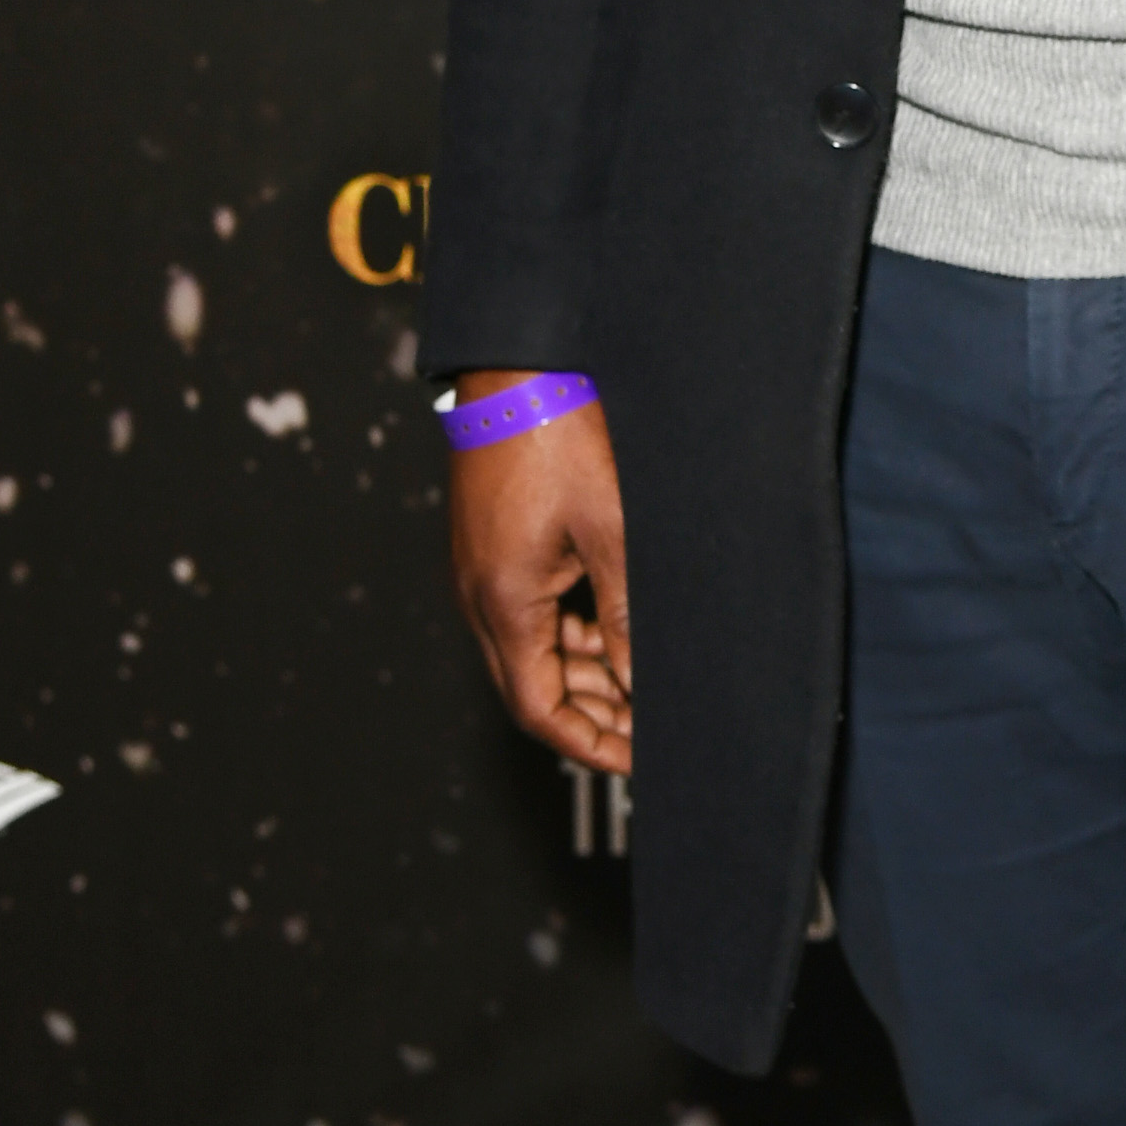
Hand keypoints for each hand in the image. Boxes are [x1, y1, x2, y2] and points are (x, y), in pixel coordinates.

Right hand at [448, 372, 632, 776]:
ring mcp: (480, 569)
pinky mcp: (491, 543)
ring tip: (638, 682)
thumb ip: (625, 616)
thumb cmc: (563, 436)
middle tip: (646, 730)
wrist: (517, 365)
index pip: (538, 710)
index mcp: (503, 603)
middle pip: (529, 687)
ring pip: (528, 650)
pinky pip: (525, 610)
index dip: (589, 745)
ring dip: (580, 674)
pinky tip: (610, 625)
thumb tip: (639, 685)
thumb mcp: (611, 530)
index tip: (636, 760)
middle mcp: (479, 595)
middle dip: (589, 718)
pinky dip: (567, 632)